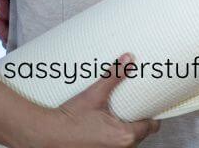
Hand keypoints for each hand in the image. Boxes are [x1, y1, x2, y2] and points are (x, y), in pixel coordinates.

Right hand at [38, 54, 159, 147]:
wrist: (45, 134)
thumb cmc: (69, 118)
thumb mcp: (94, 94)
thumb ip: (114, 76)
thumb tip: (128, 59)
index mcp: (124, 135)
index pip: (150, 127)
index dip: (152, 116)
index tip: (150, 107)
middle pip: (140, 135)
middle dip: (138, 122)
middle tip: (134, 107)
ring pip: (127, 142)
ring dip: (125, 131)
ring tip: (119, 116)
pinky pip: (113, 146)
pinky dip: (113, 138)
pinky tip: (106, 128)